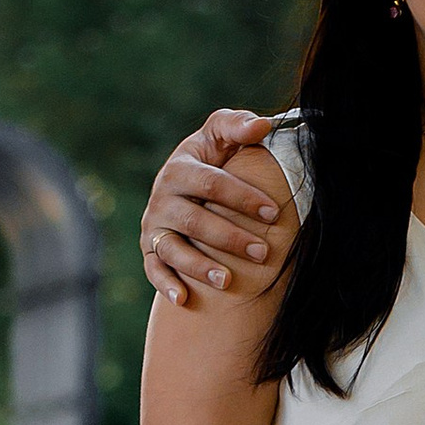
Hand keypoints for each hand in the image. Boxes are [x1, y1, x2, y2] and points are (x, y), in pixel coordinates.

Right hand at [143, 106, 283, 306]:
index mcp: (180, 168)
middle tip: (262, 253)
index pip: (211, 183)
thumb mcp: (221, 136)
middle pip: (194, 221)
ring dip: (199, 266)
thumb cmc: (213, 158)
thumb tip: (263, 125)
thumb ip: (238, 126)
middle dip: (229, 238)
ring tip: (227, 281)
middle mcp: (162, 198)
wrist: (185, 183)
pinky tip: (184, 300)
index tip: (274, 212)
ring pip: (173, 249)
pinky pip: (154, 269)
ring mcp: (154, 226)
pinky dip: (166, 285)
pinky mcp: (150, 249)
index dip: (242, 197)